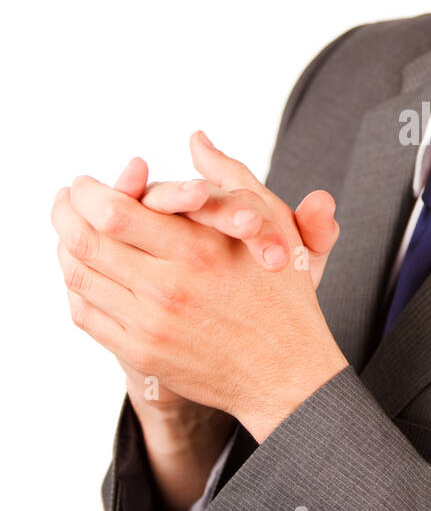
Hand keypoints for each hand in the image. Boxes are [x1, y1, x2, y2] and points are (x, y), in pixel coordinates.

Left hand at [52, 137, 348, 439]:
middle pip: (86, 242)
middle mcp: (170, 289)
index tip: (84, 184)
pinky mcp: (142, 353)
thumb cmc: (282, 291)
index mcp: (200, 250)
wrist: (285, 371)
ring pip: (80, 277)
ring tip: (70, 230)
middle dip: (65, 213)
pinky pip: (87, 314)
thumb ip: (230, 176)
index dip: (88, 193)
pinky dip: (76, 287)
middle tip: (65, 200)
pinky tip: (84, 271)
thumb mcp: (271, 223)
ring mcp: (152, 325)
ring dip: (65, 247)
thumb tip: (196, 139)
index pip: (114, 213)